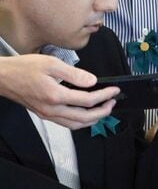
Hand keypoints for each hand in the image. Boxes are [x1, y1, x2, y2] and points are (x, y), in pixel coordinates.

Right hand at [0, 54, 118, 129]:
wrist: (2, 77)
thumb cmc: (23, 68)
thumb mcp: (51, 64)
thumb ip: (74, 74)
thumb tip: (92, 82)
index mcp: (55, 96)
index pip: (88, 100)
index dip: (104, 96)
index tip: (115, 91)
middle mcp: (52, 109)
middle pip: (84, 118)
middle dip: (103, 111)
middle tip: (113, 102)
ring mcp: (47, 114)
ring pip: (76, 124)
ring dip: (93, 119)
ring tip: (103, 109)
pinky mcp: (44, 114)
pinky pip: (66, 123)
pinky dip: (80, 121)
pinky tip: (85, 113)